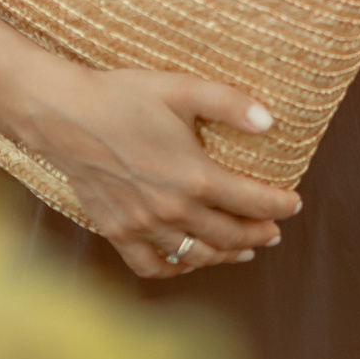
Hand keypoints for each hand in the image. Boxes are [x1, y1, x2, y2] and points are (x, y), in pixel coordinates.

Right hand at [20, 65, 301, 278]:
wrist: (65, 115)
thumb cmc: (124, 97)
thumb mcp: (184, 89)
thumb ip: (230, 104)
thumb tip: (271, 121)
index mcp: (195, 177)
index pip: (253, 202)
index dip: (280, 205)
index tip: (294, 204)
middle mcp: (172, 210)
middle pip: (229, 235)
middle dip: (258, 234)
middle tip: (274, 231)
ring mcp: (142, 225)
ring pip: (195, 255)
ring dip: (224, 255)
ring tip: (242, 250)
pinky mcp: (116, 231)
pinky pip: (150, 266)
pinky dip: (174, 269)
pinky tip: (187, 260)